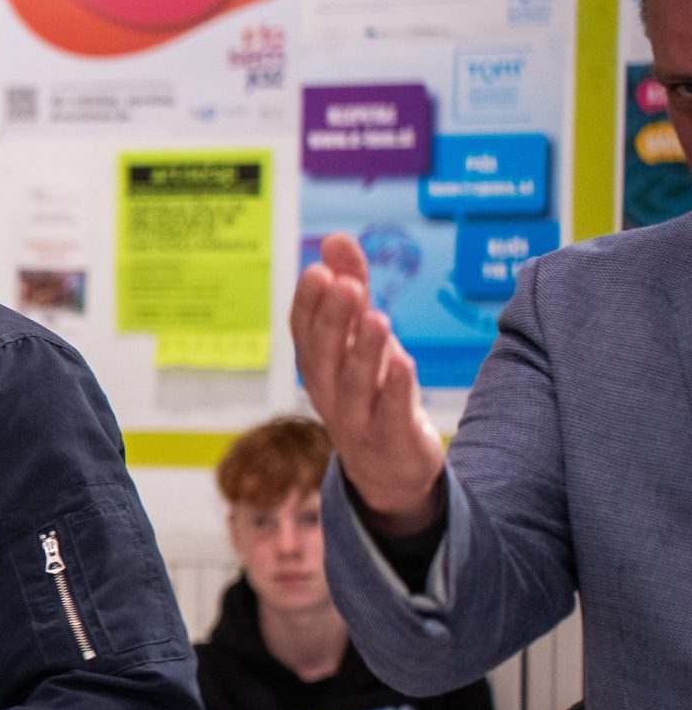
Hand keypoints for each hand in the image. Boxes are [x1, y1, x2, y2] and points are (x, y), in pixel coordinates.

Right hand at [291, 233, 445, 533]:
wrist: (388, 470)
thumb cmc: (372, 393)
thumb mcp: (362, 338)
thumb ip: (351, 289)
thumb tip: (334, 239)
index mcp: (318, 366)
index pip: (304, 332)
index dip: (308, 304)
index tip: (319, 271)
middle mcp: (328, 393)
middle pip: (323, 356)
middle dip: (331, 320)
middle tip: (342, 285)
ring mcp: (356, 420)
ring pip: (353, 385)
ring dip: (363, 351)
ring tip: (376, 317)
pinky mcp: (390, 441)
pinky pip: (389, 415)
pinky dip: (395, 391)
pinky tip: (404, 363)